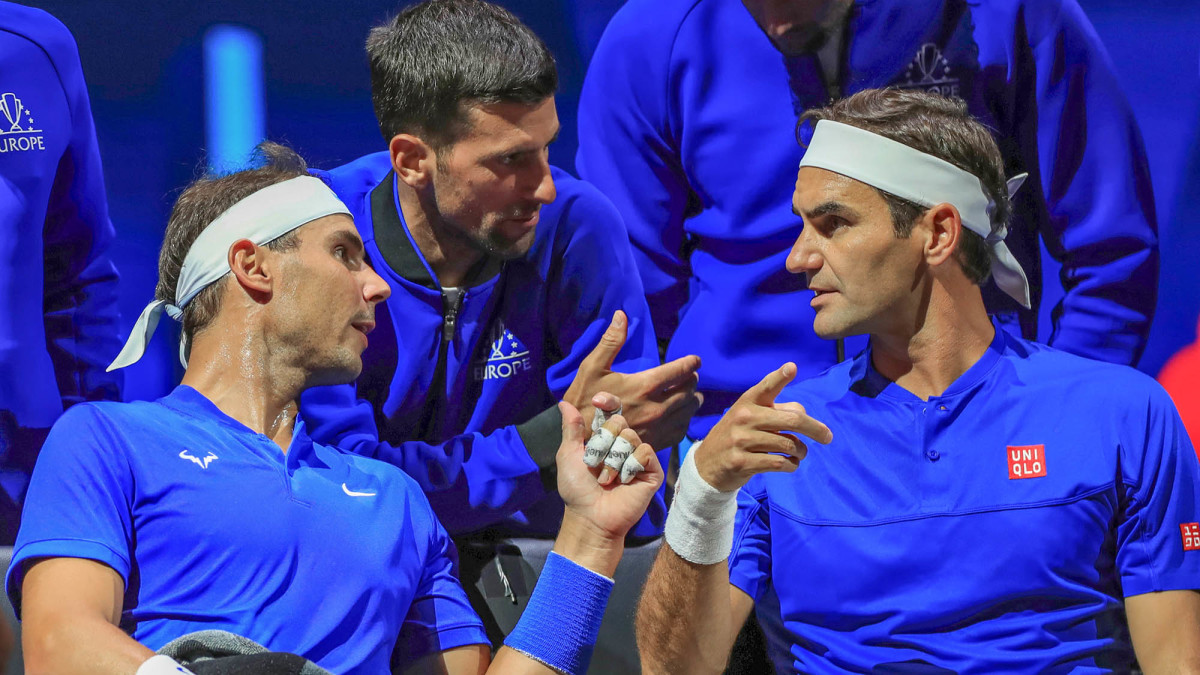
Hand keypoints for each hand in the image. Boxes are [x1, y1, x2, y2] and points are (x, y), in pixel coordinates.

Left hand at [553, 401, 663, 575]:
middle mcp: (622, 445)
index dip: (608, 402)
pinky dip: (629, 467)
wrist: (590, 516)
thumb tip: (564, 403)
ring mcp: (638, 458)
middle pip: (619, 422)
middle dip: (602, 443)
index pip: (611, 412)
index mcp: (604, 439)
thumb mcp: (568, 455)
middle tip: (594, 465)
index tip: (598, 401)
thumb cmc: (577, 490)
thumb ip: (571, 429)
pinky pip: (644, 453)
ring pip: (631, 437)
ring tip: (606, 480)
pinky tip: (623, 483)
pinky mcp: (651, 471)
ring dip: (613, 461)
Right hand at [564, 310, 701, 448]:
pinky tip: (679, 415)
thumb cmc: (584, 400)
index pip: (680, 370)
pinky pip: (681, 430)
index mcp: (645, 385)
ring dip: (692, 399)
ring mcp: (658, 427)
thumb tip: (621, 315)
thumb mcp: (592, 367)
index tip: (695, 360)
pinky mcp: (656, 443)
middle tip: (689, 376)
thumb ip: (610, 341)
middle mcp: (657, 407)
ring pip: (689, 410)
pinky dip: (684, 419)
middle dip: (691, 380)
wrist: (579, 439)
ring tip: (689, 394)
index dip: (691, 363)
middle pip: (689, 390)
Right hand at [695, 362, 831, 491]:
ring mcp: (741, 440)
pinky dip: (791, 465)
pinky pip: (779, 463)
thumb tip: (804, 415)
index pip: (766, 387)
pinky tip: (790, 464)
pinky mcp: (742, 462)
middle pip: (792, 421)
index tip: (792, 367)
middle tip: (828, 437)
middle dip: (815, 429)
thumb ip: (776, 411)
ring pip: (788, 444)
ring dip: (801, 452)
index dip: (780, 377)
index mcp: (747, 402)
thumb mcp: (750, 418)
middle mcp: (744, 417)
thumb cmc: (738, 436)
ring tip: (799, 453)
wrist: (706, 464)